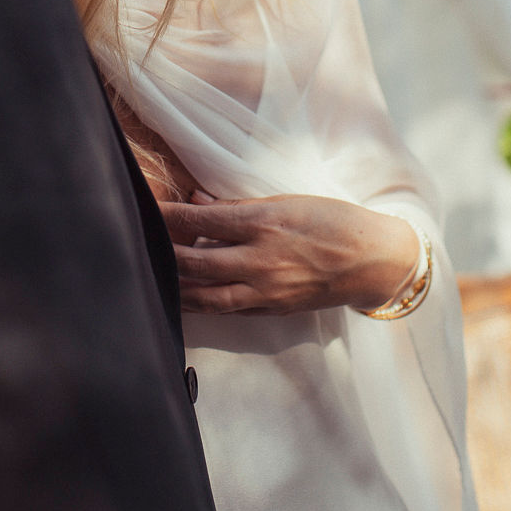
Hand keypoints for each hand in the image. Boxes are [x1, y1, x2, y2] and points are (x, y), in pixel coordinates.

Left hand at [159, 192, 419, 315]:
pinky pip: (226, 309)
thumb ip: (237, 204)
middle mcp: (260, 259)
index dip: (169, 217)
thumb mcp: (286, 200)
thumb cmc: (331, 220)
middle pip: (195, 262)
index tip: (146, 209)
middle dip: (164, 253)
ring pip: (205, 295)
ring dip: (175, 285)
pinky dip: (200, 303)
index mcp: (264, 223)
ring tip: (151, 274)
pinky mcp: (271, 309)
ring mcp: (265, 290)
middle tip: (139, 241)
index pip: (201, 221)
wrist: (371, 260)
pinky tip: (182, 296)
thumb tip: (196, 200)